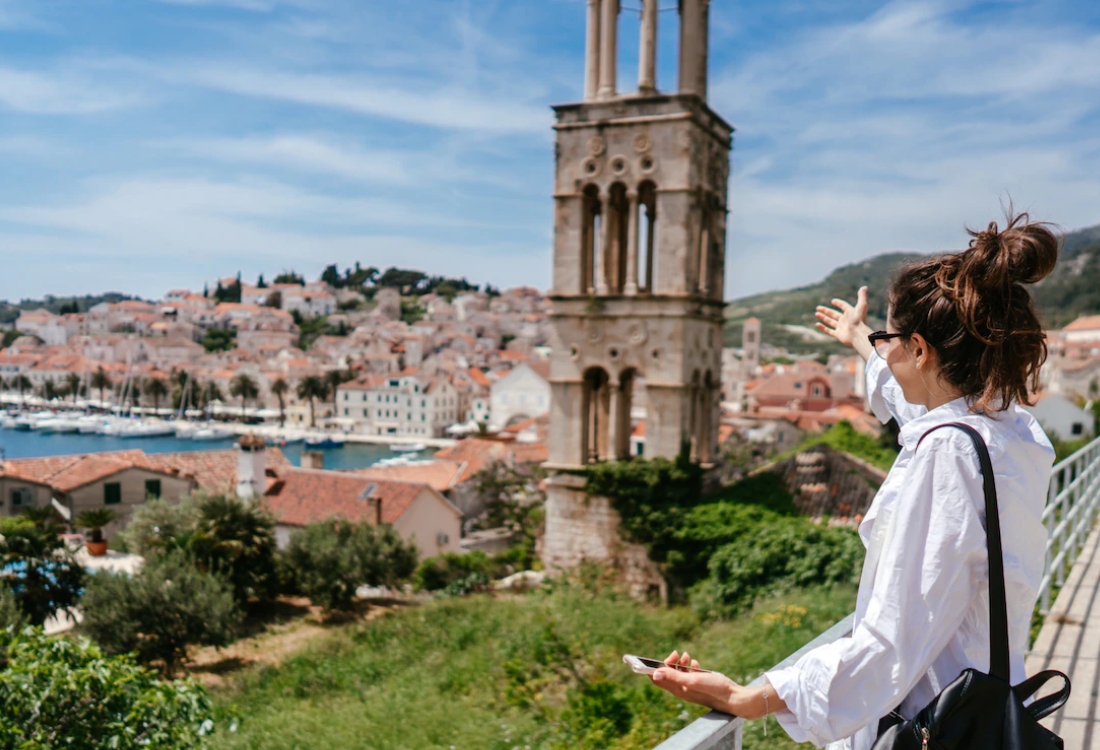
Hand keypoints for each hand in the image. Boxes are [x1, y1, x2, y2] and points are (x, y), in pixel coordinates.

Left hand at [649, 651, 767, 718]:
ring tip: (687, 656)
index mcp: (678, 690)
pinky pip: (689, 673)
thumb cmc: (713, 689)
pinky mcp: (700, 684)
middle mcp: (682, 689)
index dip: (652, 669)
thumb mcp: (692, 680)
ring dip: (680, 662)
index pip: (657, 680)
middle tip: (676, 654)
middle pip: (667, 674)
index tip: (654, 658)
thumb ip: (673, 676)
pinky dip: (690, 666)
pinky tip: (696, 663)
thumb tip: (653, 674)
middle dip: (669, 662)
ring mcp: (691, 687)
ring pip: (678, 672)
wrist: (733, 697)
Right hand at [815, 286, 871, 359]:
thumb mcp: (861, 306)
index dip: (839, 303)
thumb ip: (862, 296)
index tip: (833, 301)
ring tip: (816, 313)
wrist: (858, 334)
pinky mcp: (838, 335)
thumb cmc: (859, 320)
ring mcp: (841, 328)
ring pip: (830, 322)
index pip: (844, 306)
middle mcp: (845, 320)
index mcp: (850, 313)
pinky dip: (822, 328)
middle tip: (818, 307)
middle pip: (834, 314)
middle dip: (826, 311)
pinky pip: (828, 331)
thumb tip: (864, 287)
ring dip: (823, 317)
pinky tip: (817, 324)